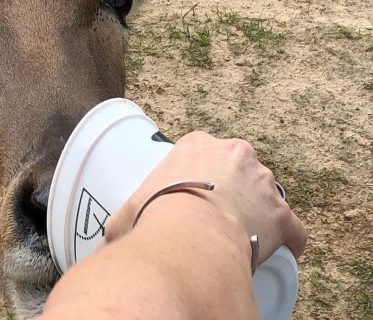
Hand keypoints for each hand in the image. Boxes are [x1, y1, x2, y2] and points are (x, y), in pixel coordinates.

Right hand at [103, 131, 306, 265]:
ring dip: (258, 213)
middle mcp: (234, 152)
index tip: (195, 199)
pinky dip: (286, 242)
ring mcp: (263, 181)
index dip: (201, 178)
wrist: (187, 237)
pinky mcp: (282, 214)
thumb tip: (104, 242)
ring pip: (266, 196)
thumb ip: (122, 216)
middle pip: (238, 170)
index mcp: (197, 143)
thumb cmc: (154, 216)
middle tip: (214, 219)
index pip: (204, 156)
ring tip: (240, 238)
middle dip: (232, 191)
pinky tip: (275, 253)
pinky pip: (292, 229)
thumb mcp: (129, 208)